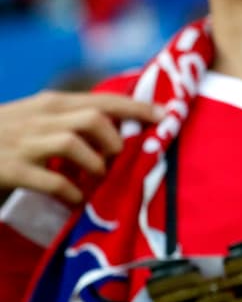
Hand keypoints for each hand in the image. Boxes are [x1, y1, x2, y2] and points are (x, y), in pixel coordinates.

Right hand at [0, 90, 161, 203]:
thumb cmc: (2, 140)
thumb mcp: (36, 123)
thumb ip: (70, 123)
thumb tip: (118, 135)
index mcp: (48, 105)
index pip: (102, 100)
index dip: (137, 107)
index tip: (166, 115)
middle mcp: (37, 118)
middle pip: (94, 118)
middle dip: (116, 141)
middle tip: (116, 162)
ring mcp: (21, 142)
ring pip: (75, 143)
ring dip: (95, 166)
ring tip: (96, 181)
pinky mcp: (8, 169)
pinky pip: (52, 180)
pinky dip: (72, 193)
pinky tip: (76, 201)